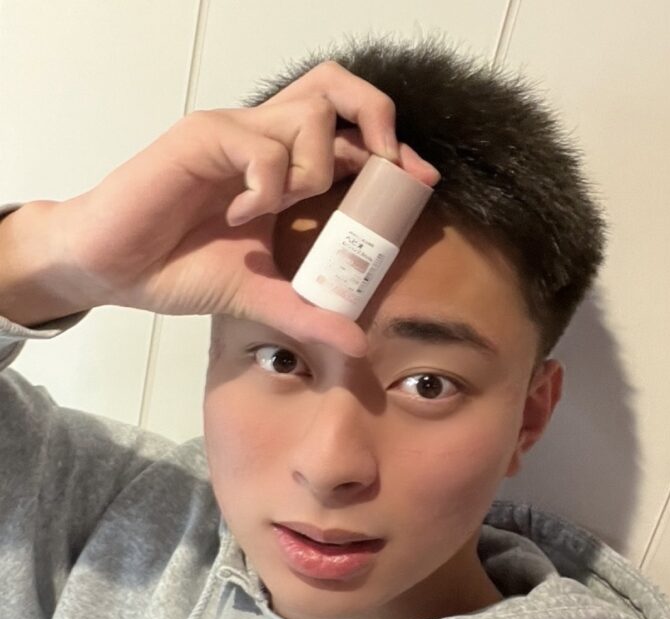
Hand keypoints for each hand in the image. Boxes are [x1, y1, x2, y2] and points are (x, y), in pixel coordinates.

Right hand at [53, 61, 439, 354]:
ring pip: (309, 113)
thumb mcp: (258, 297)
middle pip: (336, 87)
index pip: (349, 134)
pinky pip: (262, 146)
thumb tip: (358, 344)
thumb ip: (308, 313)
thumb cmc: (176, 269)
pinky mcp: (202, 137)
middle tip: (388, 168)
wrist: (112, 270)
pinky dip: (267, 184)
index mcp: (281, 168)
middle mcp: (262, 139)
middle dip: (379, 118)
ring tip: (282, 208)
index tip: (420, 182)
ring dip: (315, 167)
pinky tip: (242, 215)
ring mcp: (233, 133)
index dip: (392, 150)